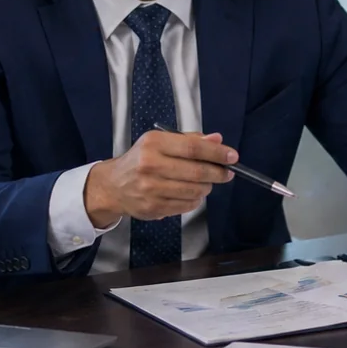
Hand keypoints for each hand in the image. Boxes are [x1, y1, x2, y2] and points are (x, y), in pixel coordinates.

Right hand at [84, 130, 237, 223]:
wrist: (113, 186)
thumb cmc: (141, 160)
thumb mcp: (161, 142)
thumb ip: (190, 140)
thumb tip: (217, 139)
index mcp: (154, 144)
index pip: (194, 148)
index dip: (217, 153)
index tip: (232, 156)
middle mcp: (150, 166)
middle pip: (197, 172)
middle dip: (218, 173)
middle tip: (227, 172)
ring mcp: (151, 189)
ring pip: (195, 190)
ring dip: (207, 187)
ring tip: (206, 182)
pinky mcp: (153, 208)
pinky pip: (187, 205)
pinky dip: (195, 199)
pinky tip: (191, 193)